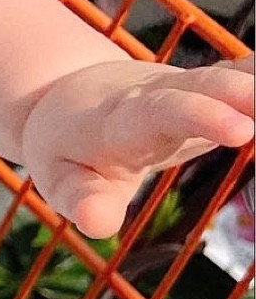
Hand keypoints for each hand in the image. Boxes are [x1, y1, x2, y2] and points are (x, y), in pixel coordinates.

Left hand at [21, 57, 253, 238]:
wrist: (72, 98)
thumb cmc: (70, 148)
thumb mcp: (61, 178)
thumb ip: (80, 200)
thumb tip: (96, 224)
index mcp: (120, 120)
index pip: (161, 114)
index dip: (201, 116)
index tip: (242, 130)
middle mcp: (158, 94)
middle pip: (203, 85)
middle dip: (241, 92)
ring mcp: (188, 86)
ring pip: (230, 75)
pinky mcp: (212, 86)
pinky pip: (247, 73)